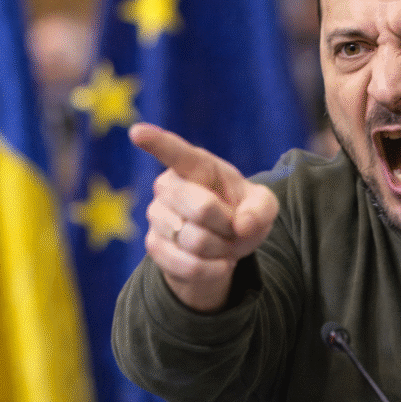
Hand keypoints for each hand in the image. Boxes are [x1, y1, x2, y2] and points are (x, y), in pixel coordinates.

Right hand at [129, 123, 278, 312]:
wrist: (223, 248)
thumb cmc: (241, 215)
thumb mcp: (263, 207)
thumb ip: (262, 210)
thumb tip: (242, 225)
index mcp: (197, 166)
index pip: (176, 152)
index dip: (157, 142)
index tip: (137, 132)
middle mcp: (169, 186)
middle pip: (201, 208)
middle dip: (227, 225)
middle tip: (233, 227)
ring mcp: (156, 215)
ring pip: (194, 240)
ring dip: (221, 249)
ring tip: (223, 244)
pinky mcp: (153, 245)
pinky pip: (186, 265)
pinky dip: (212, 270)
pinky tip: (218, 263)